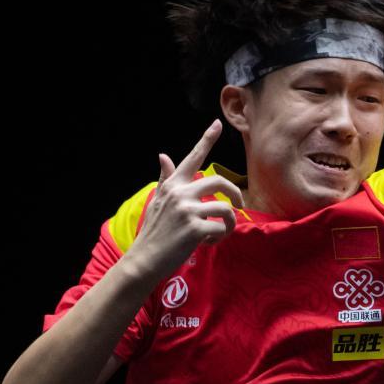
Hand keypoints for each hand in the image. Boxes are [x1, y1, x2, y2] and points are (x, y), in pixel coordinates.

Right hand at [126, 119, 245, 280]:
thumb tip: (163, 156)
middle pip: (220, 182)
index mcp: (173, 185)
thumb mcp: (158, 201)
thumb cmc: (154, 231)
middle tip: (239, 205)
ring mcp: (187, 210)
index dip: (206, 139)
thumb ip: (166, 179)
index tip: (218, 123)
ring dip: (229, 223)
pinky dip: (220, 236)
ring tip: (218, 232)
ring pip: (225, 209)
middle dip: (235, 193)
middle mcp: (180, 193)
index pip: (192, 158)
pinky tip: (207, 242)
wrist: (143, 260)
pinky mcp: (195, 229)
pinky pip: (222, 227)